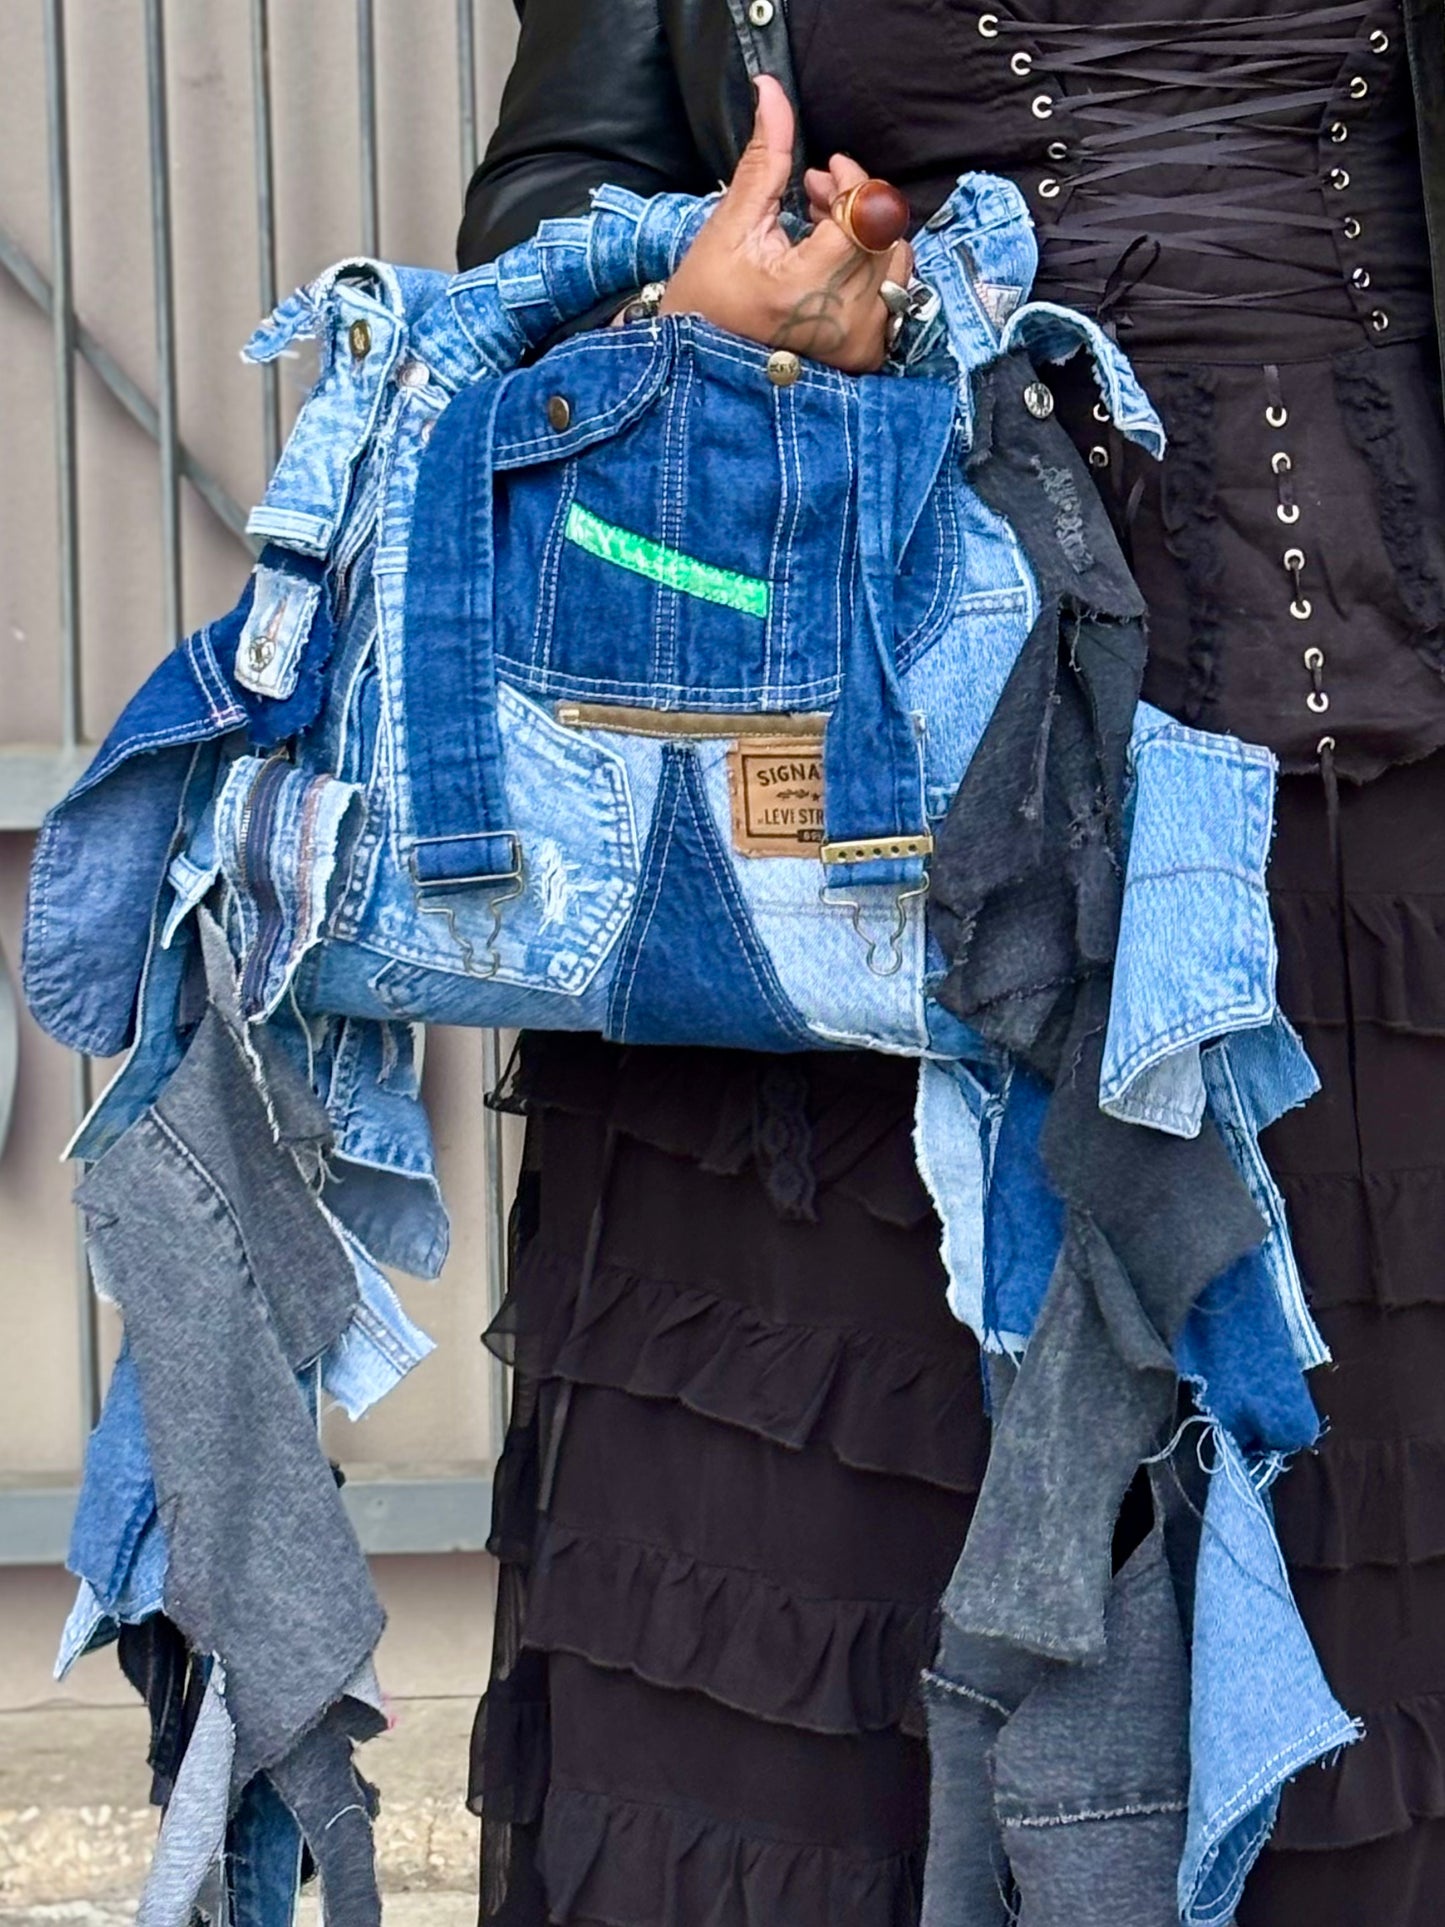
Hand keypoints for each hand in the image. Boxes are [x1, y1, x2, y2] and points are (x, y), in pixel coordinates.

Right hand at [658, 76, 912, 373]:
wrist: (702, 376)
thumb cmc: (705, 306)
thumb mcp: (729, 228)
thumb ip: (766, 159)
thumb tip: (772, 91)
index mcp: (808, 289)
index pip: (865, 213)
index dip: (849, 180)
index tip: (822, 172)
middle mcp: (845, 321)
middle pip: (883, 232)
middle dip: (852, 203)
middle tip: (810, 199)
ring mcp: (861, 342)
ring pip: (896, 259)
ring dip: (865, 233)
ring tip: (819, 233)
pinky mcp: (868, 355)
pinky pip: (894, 292)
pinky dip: (870, 268)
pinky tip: (834, 265)